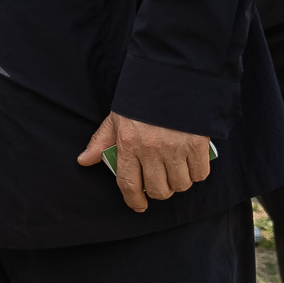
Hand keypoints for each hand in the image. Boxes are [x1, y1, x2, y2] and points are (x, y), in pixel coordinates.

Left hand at [77, 112, 212, 212]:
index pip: (128, 183)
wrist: (172, 76)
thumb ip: (101, 141)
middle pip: (158, 189)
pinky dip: (196, 173)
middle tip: (160, 181)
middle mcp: (151, 149)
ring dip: (179, 182)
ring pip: (180, 184)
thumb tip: (84, 161)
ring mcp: (175, 147)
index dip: (133, 200)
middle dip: (159, 191)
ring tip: (176, 170)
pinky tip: (192, 163)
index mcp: (128, 143)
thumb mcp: (116, 117)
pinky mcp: (197, 144)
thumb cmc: (141, 99)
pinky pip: (199, 174)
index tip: (139, 205)